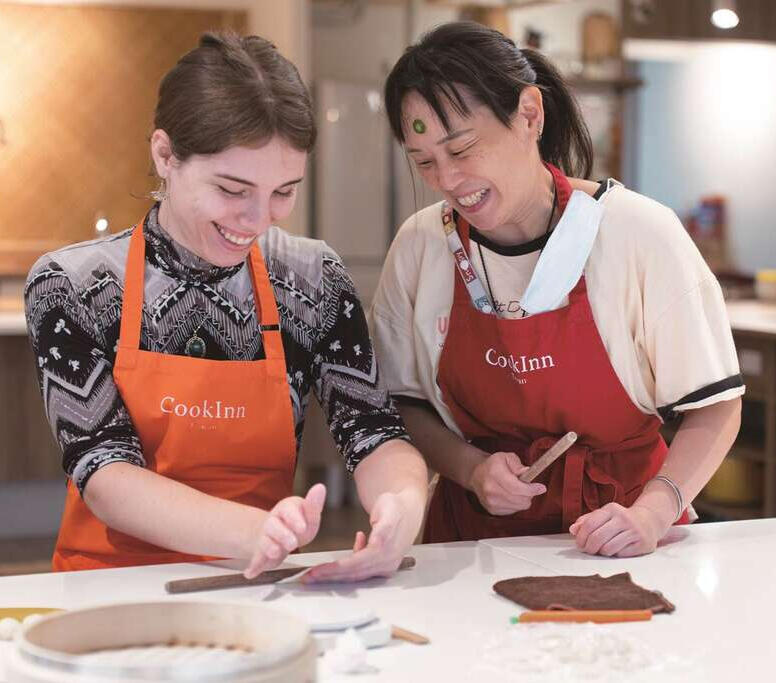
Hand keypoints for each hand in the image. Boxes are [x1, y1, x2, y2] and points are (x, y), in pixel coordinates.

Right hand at [243, 483, 325, 578]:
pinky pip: (257, 559)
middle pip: (273, 525)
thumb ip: (314, 505)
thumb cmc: (298, 524)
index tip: (302, 527)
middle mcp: (274, 521)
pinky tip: (250, 573)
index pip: (288, 510)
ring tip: (276, 553)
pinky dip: (254, 566)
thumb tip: (320, 487)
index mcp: (287, 508)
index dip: (294, 519)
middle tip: (293, 543)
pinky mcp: (261, 552)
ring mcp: (266, 537)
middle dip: (282, 535)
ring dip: (269, 548)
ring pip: (265, 541)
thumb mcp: (310, 516)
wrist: (281, 535)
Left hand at [301, 490, 420, 583]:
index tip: (316, 571)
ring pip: (357, 575)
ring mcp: (387, 566)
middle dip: (330, 576)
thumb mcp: (388, 507)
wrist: (409, 511)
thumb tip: (374, 541)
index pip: (356, 563)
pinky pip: (363, 571)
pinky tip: (340, 560)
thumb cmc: (395, 506)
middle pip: (354, 573)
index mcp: (385, 547)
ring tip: (316, 574)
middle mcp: (387, 561)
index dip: (335, 569)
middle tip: (308, 577)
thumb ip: (382, 525)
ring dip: (336, 575)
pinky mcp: (385, 567)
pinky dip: (348, 568)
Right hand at [469, 451, 545, 514]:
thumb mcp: (506, 457)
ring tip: (518, 489)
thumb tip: (527, 472)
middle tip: (528, 486)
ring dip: (523, 499)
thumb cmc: (494, 465)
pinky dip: (516, 504)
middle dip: (529, 493)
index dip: (531, 489)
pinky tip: (511, 495)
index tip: (541, 488)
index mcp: (494, 473)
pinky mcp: (492, 510)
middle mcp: (490, 489)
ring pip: (518, 506)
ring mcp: (490, 501)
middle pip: (519, 499)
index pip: (516, 487)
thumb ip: (518, 464)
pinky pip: (513, 511)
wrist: (476, 475)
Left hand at [568, 502, 670, 556]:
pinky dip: (614, 554)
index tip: (579, 544)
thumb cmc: (620, 520)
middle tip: (588, 551)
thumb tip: (573, 530)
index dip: (581, 537)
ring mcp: (634, 531)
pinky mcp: (643, 543)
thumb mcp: (604, 515)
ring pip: (608, 548)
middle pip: (597, 537)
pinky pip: (620, 554)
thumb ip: (587, 521)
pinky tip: (616, 549)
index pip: (589, 524)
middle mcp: (623, 518)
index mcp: (611, 509)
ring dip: (601, 552)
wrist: (649, 521)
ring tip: (603, 549)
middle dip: (589, 547)